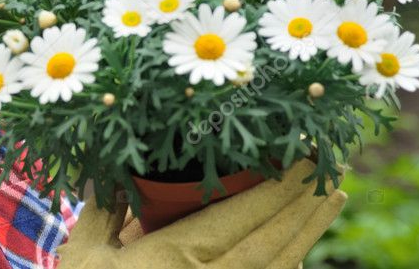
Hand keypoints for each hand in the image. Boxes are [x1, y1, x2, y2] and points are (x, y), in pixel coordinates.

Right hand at [56, 159, 346, 267]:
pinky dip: (286, 268)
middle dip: (306, 204)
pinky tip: (296, 254)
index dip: (279, 187)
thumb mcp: (85, 254)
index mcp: (179, 258)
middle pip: (274, 241)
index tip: (304, 159)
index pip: (243, 216)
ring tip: (330, 202)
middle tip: (333, 172)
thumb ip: (101, 209)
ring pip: (279, 267)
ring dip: (308, 233)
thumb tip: (104, 170)